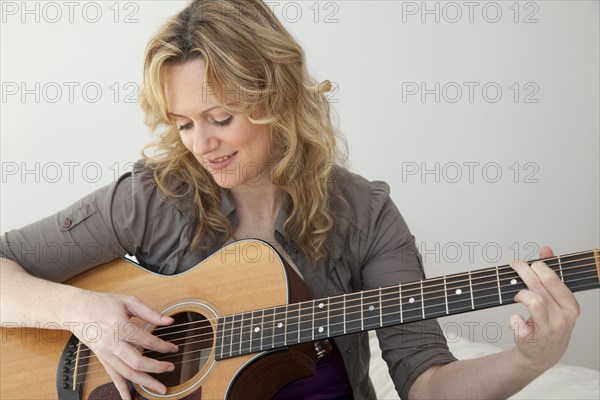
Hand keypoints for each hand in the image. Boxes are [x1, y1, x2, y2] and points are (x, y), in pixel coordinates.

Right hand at [70, 290, 178, 399]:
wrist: (77, 310)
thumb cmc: (103, 303)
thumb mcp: (128, 302)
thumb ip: (150, 312)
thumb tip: (169, 321)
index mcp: (121, 327)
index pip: (148, 342)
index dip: (164, 346)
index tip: (174, 348)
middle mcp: (113, 344)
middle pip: (137, 362)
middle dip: (157, 368)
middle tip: (171, 368)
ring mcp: (106, 353)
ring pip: (127, 373)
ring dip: (144, 382)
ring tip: (160, 389)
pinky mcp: (102, 359)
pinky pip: (113, 377)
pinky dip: (121, 389)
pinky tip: (129, 398)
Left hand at [509, 245, 580, 371]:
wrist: (542, 355)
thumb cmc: (550, 323)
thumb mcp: (556, 301)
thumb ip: (551, 274)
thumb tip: (545, 249)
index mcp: (571, 307)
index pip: (554, 280)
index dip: (539, 267)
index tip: (530, 264)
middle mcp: (562, 319)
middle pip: (539, 287)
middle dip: (524, 271)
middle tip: (515, 266)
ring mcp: (547, 331)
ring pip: (533, 301)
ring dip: (521, 294)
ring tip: (518, 295)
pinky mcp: (531, 341)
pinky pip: (517, 321)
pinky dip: (513, 318)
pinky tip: (517, 319)